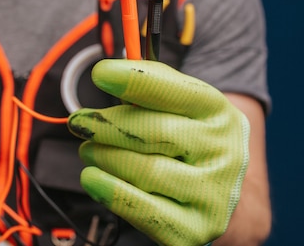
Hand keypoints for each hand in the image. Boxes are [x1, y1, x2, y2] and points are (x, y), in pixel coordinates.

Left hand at [67, 59, 249, 245]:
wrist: (216, 194)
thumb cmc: (185, 140)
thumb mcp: (179, 107)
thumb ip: (148, 87)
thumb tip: (110, 74)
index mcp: (218, 112)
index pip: (175, 92)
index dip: (135, 81)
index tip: (101, 74)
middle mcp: (224, 153)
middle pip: (152, 132)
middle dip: (105, 125)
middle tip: (79, 122)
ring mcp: (213, 195)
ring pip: (144, 170)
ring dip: (103, 157)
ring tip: (89, 150)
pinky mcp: (195, 229)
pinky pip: (142, 210)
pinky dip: (109, 191)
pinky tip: (92, 178)